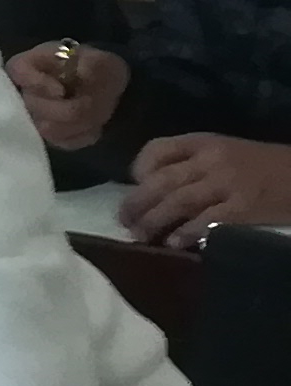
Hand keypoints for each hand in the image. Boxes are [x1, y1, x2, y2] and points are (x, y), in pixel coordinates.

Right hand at [10, 41, 126, 149]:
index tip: (61, 91)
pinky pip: (63, 142)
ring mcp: (36, 115)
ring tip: (95, 114)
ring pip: (48, 129)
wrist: (105, 90)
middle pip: (32, 106)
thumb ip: (92, 65)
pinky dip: (83, 135)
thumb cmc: (99, 69)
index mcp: (34, 63)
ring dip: (78, 123)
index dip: (35, 82)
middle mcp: (27, 90)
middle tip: (90, 103)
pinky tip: (93, 126)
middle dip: (67, 109)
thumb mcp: (101, 60)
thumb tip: (82, 74)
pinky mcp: (51, 135)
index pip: (17, 70)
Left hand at [123, 132, 290, 245]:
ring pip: (178, 201)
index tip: (132, 186)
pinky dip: (186, 233)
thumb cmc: (262, 165)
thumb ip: (193, 163)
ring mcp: (227, 184)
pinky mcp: (244, 208)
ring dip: (154, 220)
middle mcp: (211, 160)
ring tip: (140, 235)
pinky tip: (175, 243)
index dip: (139, 168)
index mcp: (204, 142)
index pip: (158, 149)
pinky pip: (206, 221)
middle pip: (162, 180)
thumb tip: (153, 186)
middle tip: (124, 220)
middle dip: (137, 202)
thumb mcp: (225, 151)